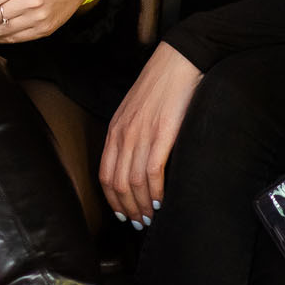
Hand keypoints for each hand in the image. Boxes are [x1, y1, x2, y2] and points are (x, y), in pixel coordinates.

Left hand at [99, 42, 202, 225]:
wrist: (179, 61)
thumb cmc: (162, 87)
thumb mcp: (137, 111)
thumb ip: (132, 135)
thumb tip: (137, 163)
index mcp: (116, 129)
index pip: (105, 174)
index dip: (112, 200)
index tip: (123, 214)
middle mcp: (124, 134)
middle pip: (117, 183)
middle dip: (127, 209)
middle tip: (139, 223)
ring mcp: (142, 134)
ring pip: (133, 182)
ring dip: (141, 205)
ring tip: (151, 217)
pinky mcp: (162, 133)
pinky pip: (152, 171)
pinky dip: (156, 191)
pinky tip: (162, 201)